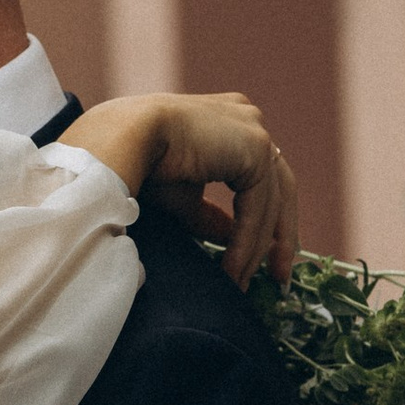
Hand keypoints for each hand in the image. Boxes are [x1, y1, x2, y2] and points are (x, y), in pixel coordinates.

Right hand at [68, 90, 297, 287]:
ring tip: (240, 284)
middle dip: (280, 237)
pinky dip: (247, 242)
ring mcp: (255, 131)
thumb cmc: (141, 162)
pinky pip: (258, 206)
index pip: (262, 177)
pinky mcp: (255, 148)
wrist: (124, 137)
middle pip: (278, 188)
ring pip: (269, 202)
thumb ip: (210, 216)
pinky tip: (232, 269)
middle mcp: (248, 121)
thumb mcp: (182, 197)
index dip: (264, 220)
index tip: (264, 258)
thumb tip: (231, 238)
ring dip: (255, 249)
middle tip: (279, 278)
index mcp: (231, 123)